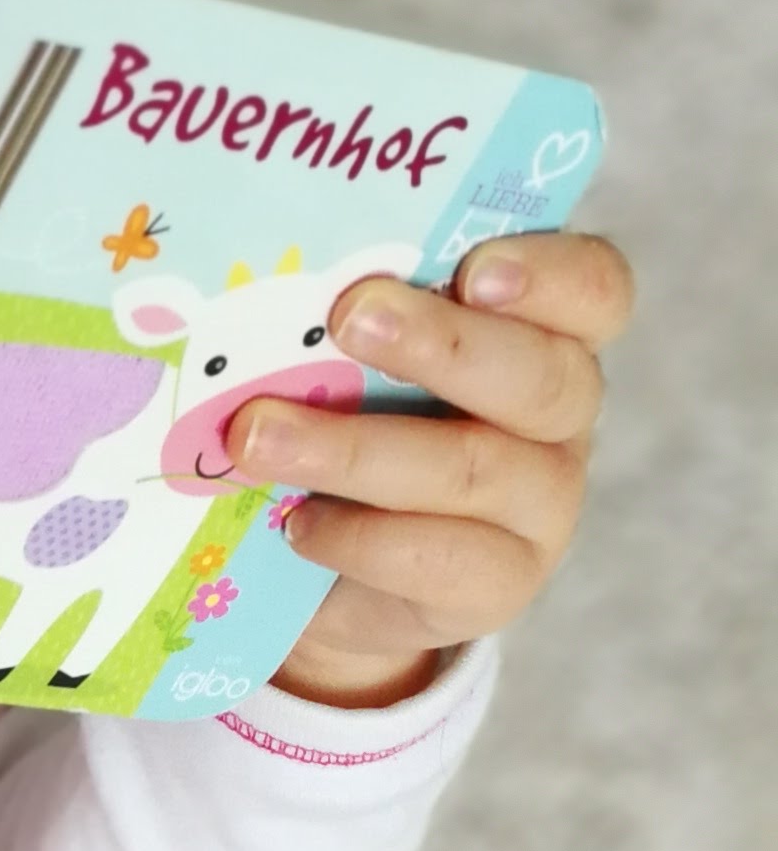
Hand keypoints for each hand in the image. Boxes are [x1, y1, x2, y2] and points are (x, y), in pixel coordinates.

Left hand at [236, 231, 633, 709]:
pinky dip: (358, 537)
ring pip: (473, 468)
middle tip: (350, 316)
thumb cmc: (348, 423)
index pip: (592, 289)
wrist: (332, 573)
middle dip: (441, 344)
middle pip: (541, 374)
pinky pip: (440, 557)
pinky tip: (297, 524)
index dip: (547, 275)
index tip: (474, 268)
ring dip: (355, 448)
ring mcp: (542, 504)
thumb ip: (345, 317)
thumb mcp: (350, 360)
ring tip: (258, 435)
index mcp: (543, 332)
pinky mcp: (501, 582)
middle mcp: (560, 414)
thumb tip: (258, 275)